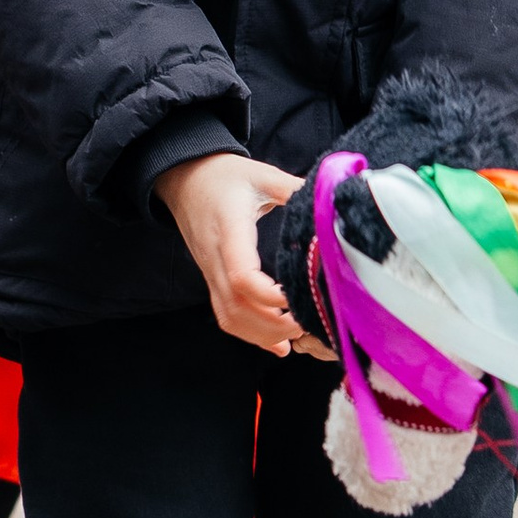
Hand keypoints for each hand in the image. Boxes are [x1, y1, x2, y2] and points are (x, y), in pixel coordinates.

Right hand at [155, 150, 306, 354]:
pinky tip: (278, 343)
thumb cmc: (224, 175)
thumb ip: (294, 188)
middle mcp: (215, 258)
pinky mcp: (212, 279)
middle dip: (274, 324)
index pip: (242, 276)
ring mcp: (210, 272)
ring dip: (263, 334)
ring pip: (230, 317)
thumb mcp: (262, 174)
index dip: (271, 297)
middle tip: (309, 323)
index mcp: (229, 231)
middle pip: (237, 307)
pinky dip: (251, 334)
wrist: (184, 178)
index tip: (300, 297)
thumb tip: (332, 200)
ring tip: (297, 335)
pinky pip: (225, 314)